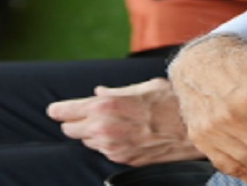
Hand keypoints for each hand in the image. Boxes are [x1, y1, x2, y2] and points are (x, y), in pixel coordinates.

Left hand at [47, 77, 204, 165]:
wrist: (192, 127)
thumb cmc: (170, 101)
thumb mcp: (142, 87)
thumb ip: (115, 92)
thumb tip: (98, 92)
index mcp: (106, 105)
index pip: (66, 111)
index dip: (58, 110)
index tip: (53, 110)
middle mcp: (105, 128)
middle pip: (70, 129)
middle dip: (74, 122)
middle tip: (82, 115)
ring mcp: (113, 147)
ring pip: (87, 142)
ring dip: (92, 133)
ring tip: (110, 123)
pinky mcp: (123, 159)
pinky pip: (104, 151)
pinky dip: (107, 143)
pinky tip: (122, 134)